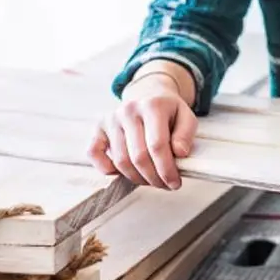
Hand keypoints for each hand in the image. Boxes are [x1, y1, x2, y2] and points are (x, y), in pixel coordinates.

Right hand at [88, 73, 197, 189]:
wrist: (149, 94)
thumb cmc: (168, 111)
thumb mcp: (186, 116)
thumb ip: (186, 133)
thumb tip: (179, 153)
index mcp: (153, 105)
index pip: (157, 146)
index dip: (166, 169)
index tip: (174, 183)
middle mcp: (129, 110)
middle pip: (138, 156)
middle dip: (153, 177)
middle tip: (164, 184)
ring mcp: (111, 118)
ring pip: (120, 160)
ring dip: (136, 178)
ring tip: (150, 180)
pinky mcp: (99, 127)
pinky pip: (94, 153)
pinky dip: (105, 168)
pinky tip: (122, 172)